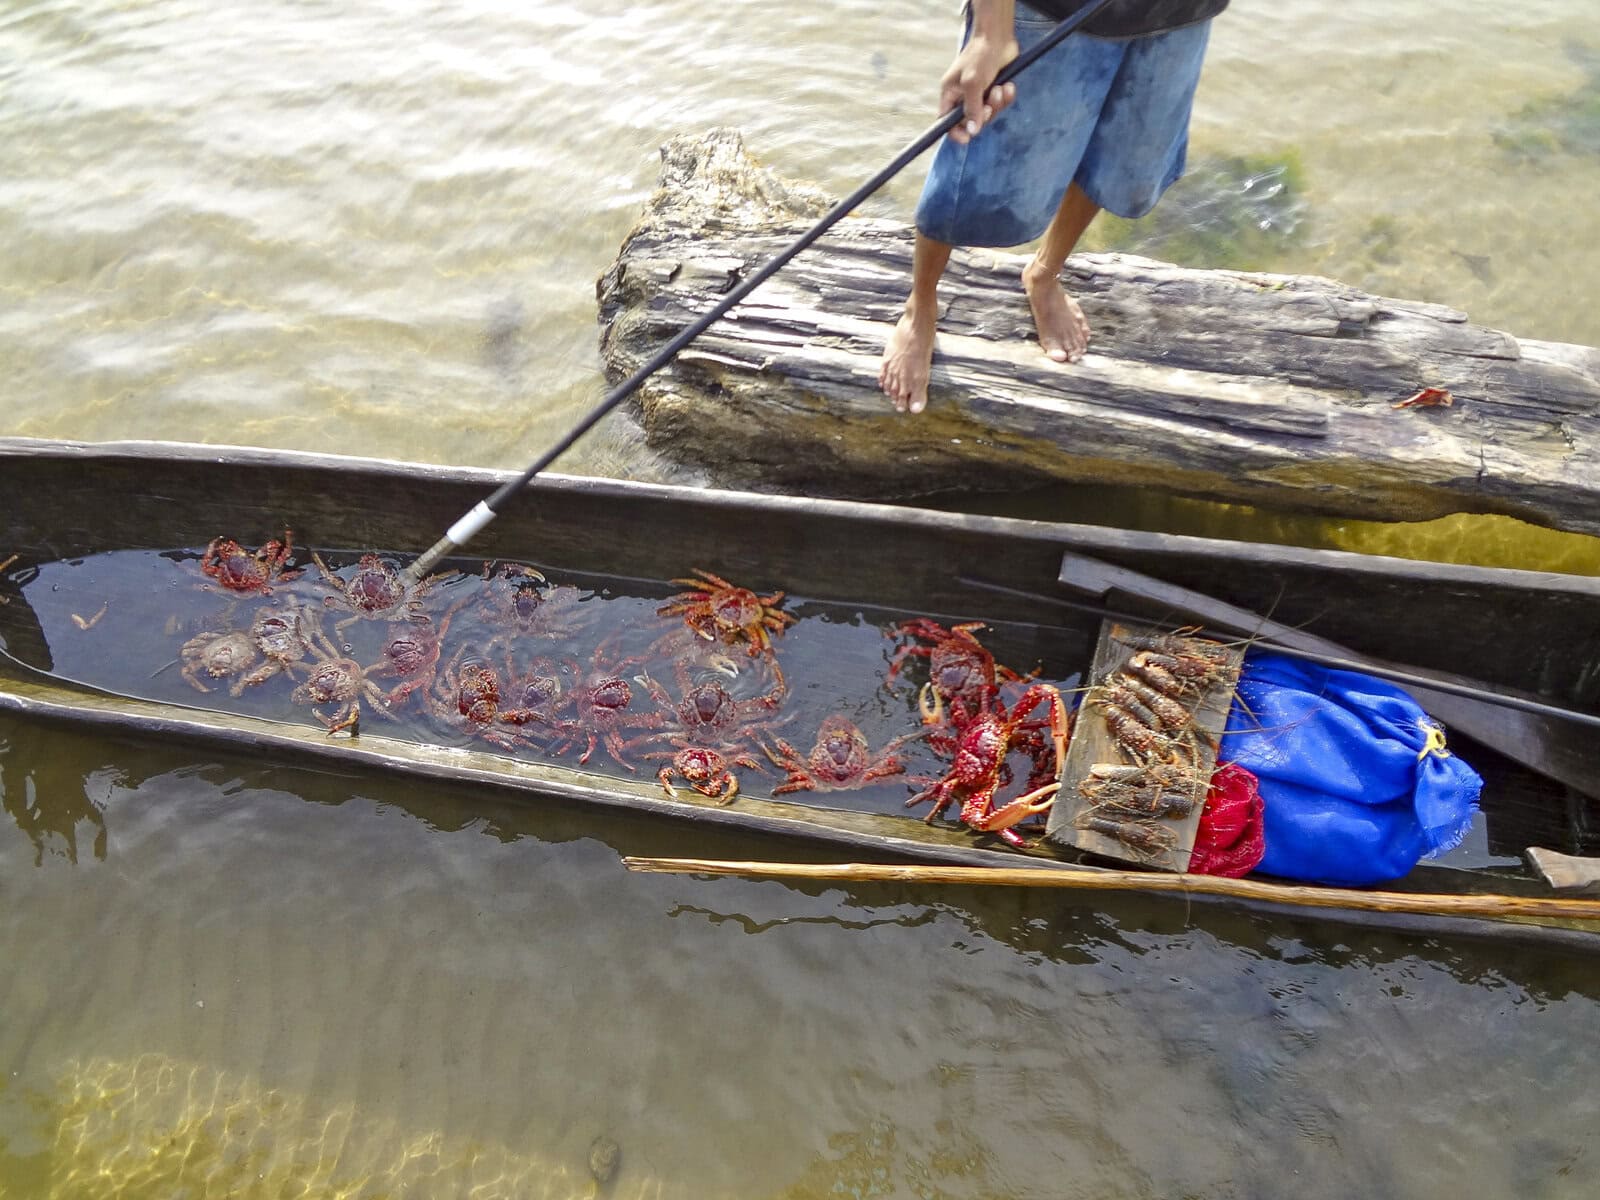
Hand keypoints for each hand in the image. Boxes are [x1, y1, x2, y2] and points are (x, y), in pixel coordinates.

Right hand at [939, 5, 1018, 144]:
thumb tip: (972, 131)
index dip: (955, 132)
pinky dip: (1006, 97)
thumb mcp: (972, 83)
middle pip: (971, 121)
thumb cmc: (980, 55)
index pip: (946, 122)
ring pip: (988, 114)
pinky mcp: (994, 90)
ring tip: (1001, 88)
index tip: (966, 139)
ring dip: (997, 104)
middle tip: (989, 105)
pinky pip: (1001, 104)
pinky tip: (1008, 85)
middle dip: (984, 114)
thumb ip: (971, 108)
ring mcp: (979, 94)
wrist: (998, 37)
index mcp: (950, 94)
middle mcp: (963, 97)